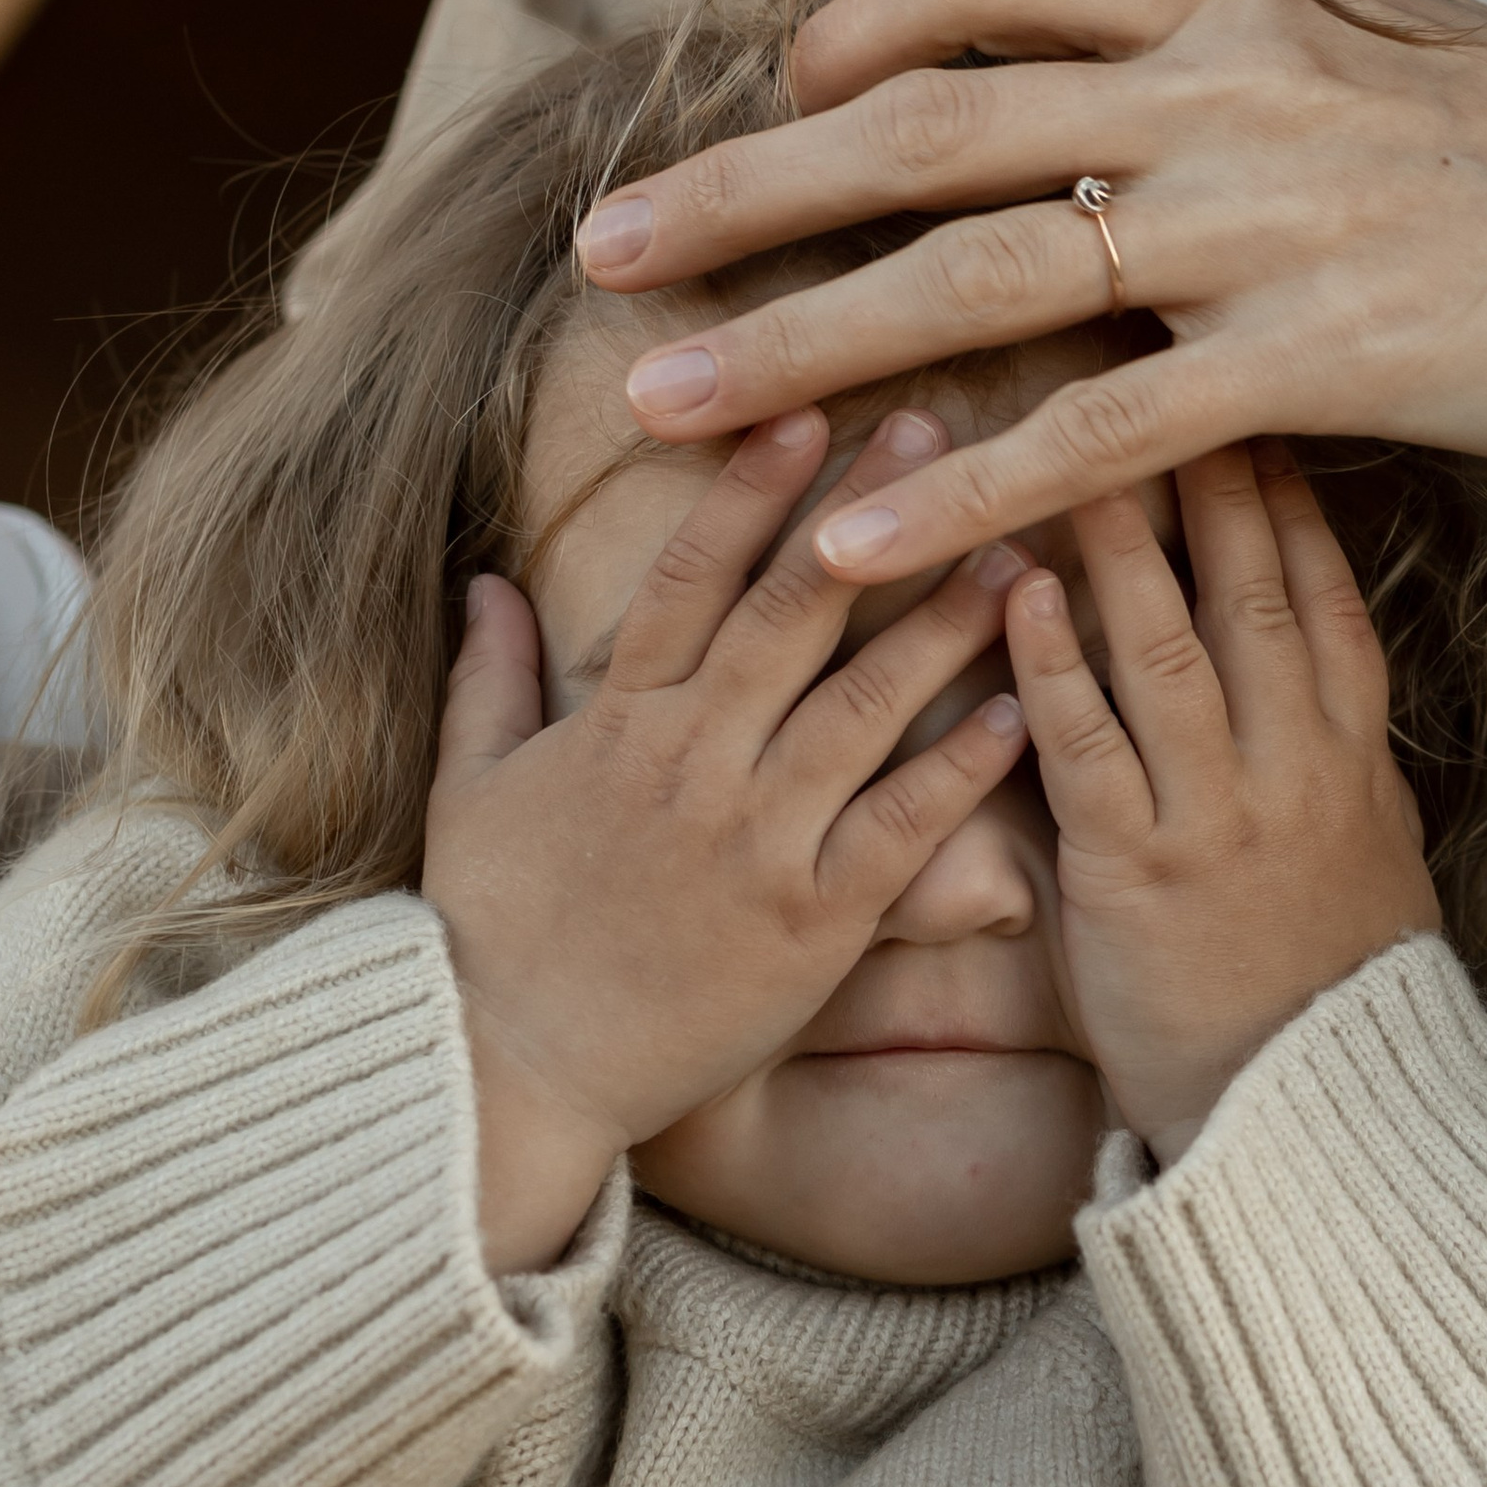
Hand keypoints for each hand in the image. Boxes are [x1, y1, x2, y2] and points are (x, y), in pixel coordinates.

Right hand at [421, 406, 1028, 1267]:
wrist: (507, 1075)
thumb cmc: (485, 934)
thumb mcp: (468, 790)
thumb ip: (488, 677)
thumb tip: (485, 580)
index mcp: (615, 723)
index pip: (689, 576)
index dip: (747, 490)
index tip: (801, 410)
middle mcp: (692, 764)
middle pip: (792, 612)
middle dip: (868, 515)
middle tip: (937, 425)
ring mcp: (756, 841)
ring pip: (863, 703)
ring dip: (942, 619)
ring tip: (1014, 546)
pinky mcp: (811, 923)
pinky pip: (901, 828)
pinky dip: (960, 766)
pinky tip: (1019, 708)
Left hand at [575, 0, 1486, 603]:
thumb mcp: (1398, 58)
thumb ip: (1252, 53)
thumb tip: (1145, 48)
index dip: (860, 25)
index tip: (775, 88)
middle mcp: (1230, 85)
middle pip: (929, 120)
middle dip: (746, 189)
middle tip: (605, 248)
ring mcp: (1268, 218)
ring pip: (976, 275)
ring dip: (796, 347)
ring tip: (655, 407)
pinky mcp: (1318, 359)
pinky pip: (1095, 437)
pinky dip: (962, 497)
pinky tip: (852, 549)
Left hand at [1007, 443, 1435, 1159]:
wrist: (1311, 1127)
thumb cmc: (1314, 987)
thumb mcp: (1358, 845)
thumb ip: (1320, 740)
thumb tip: (1303, 648)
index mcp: (1349, 749)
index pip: (1324, 586)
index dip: (1284, 487)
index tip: (1248, 388)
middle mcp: (1293, 761)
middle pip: (1251, 583)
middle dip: (1202, 463)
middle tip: (1152, 348)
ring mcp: (1216, 812)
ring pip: (1167, 642)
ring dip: (1114, 534)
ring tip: (1064, 433)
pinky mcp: (1136, 873)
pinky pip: (1088, 745)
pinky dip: (1050, 663)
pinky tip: (1012, 585)